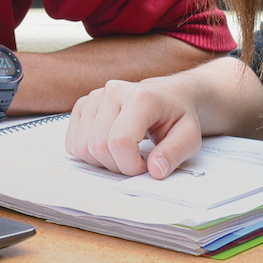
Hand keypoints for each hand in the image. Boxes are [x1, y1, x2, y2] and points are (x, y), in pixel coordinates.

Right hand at [65, 76, 205, 179]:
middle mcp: (113, 91)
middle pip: (98, 146)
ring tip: (123, 154)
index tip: (146, 167)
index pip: (120, 142)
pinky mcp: (82, 105)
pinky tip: (109, 147)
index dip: (131, 165)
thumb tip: (155, 170)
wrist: (169, 95)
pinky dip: (88, 154)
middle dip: (117, 166)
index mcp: (141, 97)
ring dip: (102, 161)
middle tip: (136, 162)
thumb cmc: (177, 116)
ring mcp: (94, 96)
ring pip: (81, 146)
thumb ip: (174, 153)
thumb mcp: (190, 136)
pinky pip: (72, 142)